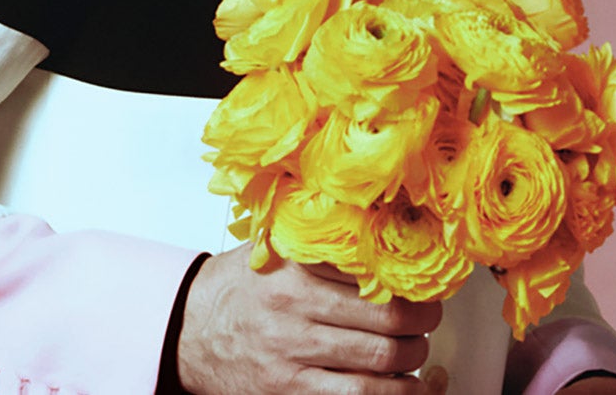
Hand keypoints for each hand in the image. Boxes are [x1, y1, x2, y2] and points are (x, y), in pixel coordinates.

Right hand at [175, 243, 441, 393]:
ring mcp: (292, 354)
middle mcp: (294, 309)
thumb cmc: (237, 291)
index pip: (373, 271)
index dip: (409, 280)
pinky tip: (407, 385)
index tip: (424, 282)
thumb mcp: (270, 253)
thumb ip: (319, 247)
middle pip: (387, 317)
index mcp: (294, 268)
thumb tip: (385, 236)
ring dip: (412, 357)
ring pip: (380, 359)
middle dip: (422, 321)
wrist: (187, 333)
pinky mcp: (290, 391)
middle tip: (428, 318)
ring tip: (416, 350)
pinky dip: (395, 393)